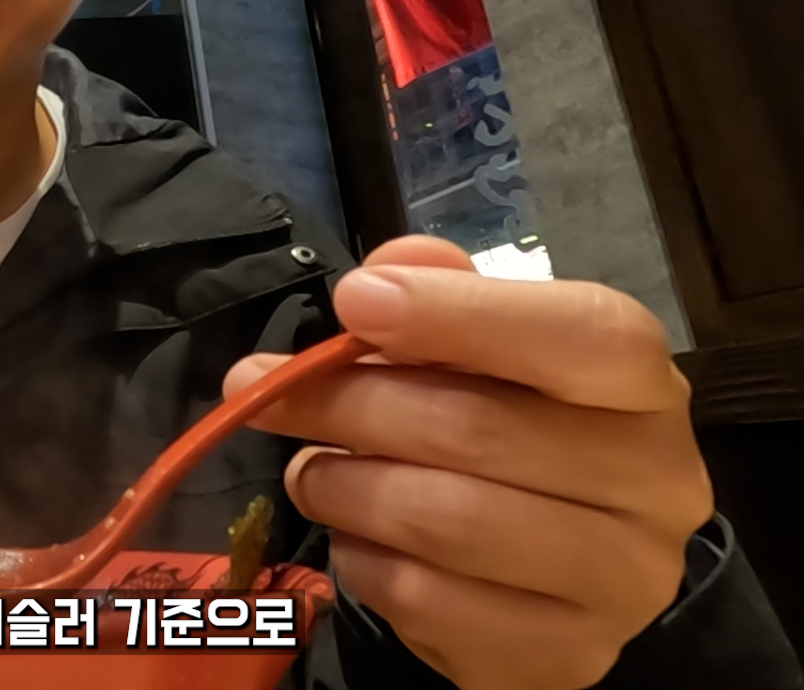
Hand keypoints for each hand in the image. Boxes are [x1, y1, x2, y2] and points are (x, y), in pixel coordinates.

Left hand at [224, 236, 712, 689]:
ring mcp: (619, 583)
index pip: (582, 336)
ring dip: (343, 487)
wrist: (557, 564)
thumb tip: (386, 273)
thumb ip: (441, 295)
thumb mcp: (484, 349)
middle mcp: (657, 486)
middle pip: (480, 429)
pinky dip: (363, 562)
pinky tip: (357, 538)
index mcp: (645, 387)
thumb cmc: (511, 428)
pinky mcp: (562, 657)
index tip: (355, 301)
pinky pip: (427, 601)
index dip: (461, 312)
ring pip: (444, 520)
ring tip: (310, 472)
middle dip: (349, 403)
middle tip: (266, 390)